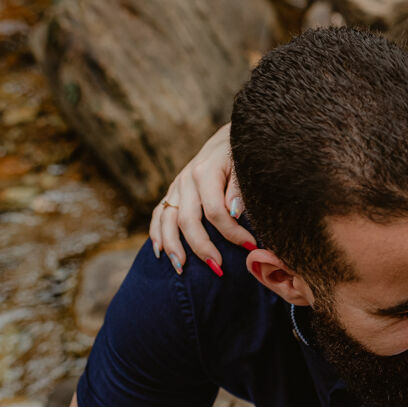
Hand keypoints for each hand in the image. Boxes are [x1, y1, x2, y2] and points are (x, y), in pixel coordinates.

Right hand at [150, 123, 255, 274]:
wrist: (229, 137)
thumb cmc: (243, 154)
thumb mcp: (245, 165)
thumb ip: (239, 188)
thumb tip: (233, 212)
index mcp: (206, 172)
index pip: (216, 212)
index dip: (233, 233)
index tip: (251, 246)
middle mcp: (187, 180)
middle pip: (188, 220)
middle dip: (202, 247)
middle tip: (218, 269)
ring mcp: (177, 186)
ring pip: (167, 220)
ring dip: (173, 246)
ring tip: (181, 269)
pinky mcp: (173, 191)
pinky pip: (159, 214)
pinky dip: (156, 233)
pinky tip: (159, 252)